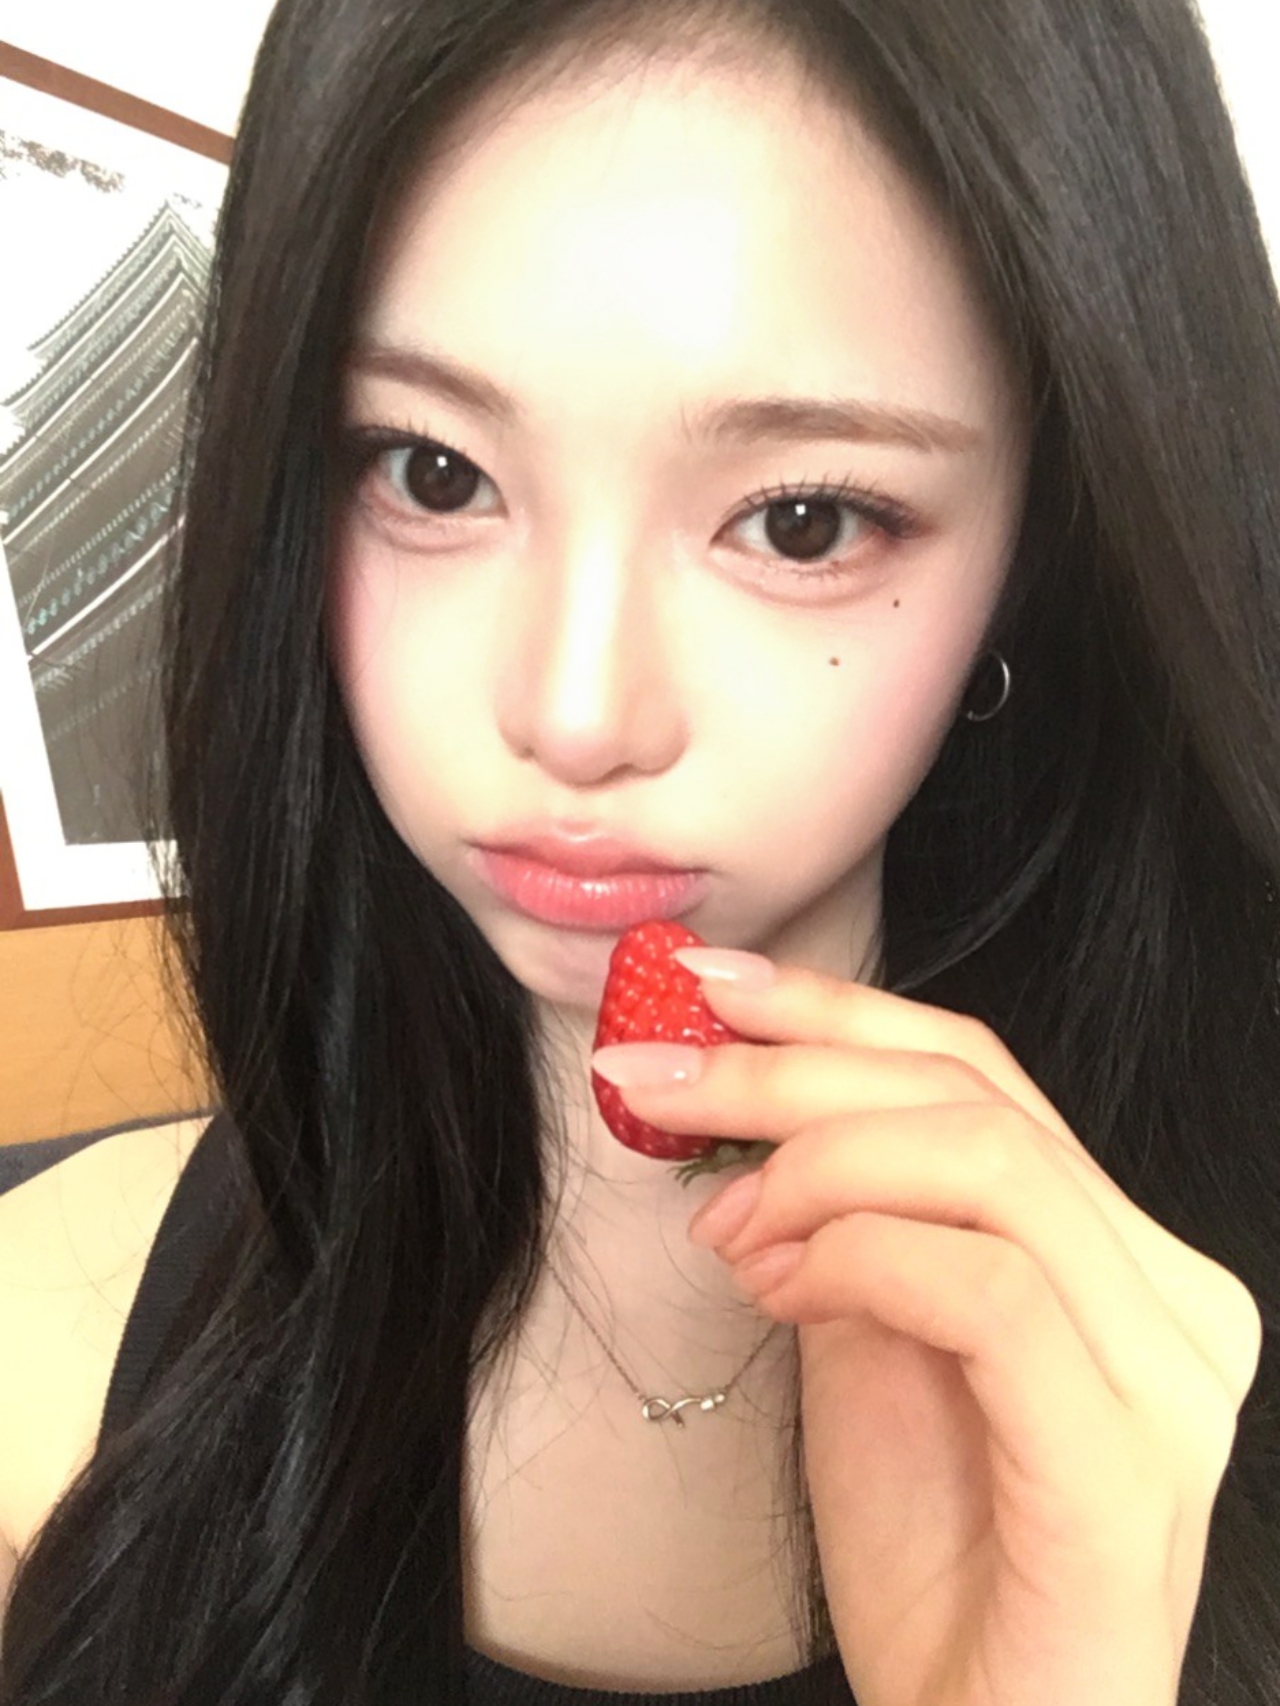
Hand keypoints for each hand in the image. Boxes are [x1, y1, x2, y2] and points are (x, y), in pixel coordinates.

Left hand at [590, 957, 1262, 1705]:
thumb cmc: (932, 1554)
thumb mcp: (874, 1342)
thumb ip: (853, 1219)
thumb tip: (756, 1107)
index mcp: (1122, 1255)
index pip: (983, 1074)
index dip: (838, 1011)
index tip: (709, 987)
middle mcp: (1173, 1297)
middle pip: (977, 1100)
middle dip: (790, 1071)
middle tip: (660, 1079)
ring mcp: (1167, 1379)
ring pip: (988, 1164)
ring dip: (815, 1166)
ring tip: (723, 1224)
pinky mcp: (1123, 1461)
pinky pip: (987, 1287)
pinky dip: (857, 1255)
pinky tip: (780, 1286)